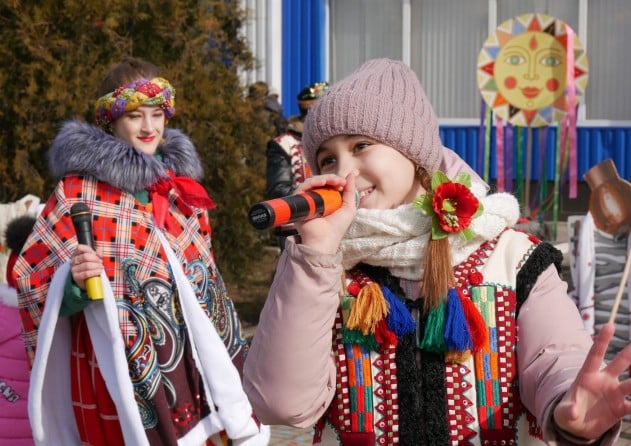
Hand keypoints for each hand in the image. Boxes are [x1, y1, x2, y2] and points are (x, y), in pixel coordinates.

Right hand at [70, 244, 103, 289]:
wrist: (86, 280)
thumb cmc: (90, 267)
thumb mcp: (93, 258)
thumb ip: (97, 253)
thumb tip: (100, 251)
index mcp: (76, 254)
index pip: (80, 248)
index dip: (90, 250)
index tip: (96, 254)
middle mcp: (73, 261)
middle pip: (85, 256)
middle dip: (95, 259)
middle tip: (100, 262)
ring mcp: (74, 269)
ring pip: (86, 265)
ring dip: (96, 266)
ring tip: (101, 267)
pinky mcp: (76, 277)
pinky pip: (86, 273)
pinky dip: (94, 272)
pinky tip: (99, 271)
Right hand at [295, 171, 357, 253]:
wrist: (323, 239)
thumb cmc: (337, 228)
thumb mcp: (349, 208)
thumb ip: (350, 191)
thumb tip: (352, 174)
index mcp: (328, 202)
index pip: (330, 185)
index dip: (336, 180)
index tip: (344, 181)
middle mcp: (317, 200)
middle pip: (321, 182)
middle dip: (331, 178)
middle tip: (339, 181)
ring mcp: (308, 201)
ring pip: (312, 183)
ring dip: (322, 178)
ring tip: (331, 180)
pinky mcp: (299, 202)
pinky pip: (303, 187)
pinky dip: (312, 182)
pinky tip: (321, 182)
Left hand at [553, 323, 630, 439]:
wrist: (577, 426)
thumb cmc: (567, 413)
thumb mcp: (563, 412)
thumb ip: (567, 410)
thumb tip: (572, 411)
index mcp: (587, 375)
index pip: (595, 354)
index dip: (602, 341)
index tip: (609, 325)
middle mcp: (603, 380)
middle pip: (618, 364)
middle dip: (628, 354)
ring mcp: (613, 393)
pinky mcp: (621, 408)